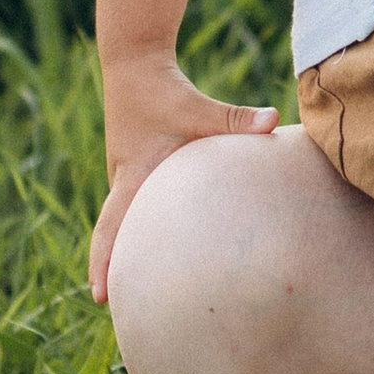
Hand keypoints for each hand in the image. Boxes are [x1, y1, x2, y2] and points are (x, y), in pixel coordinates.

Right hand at [91, 59, 279, 302]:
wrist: (134, 63)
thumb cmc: (163, 89)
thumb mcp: (197, 107)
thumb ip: (235, 119)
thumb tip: (273, 122)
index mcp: (132, 176)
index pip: (111, 228)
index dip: (103, 264)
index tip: (99, 299)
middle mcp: (123, 180)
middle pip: (113, 235)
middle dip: (113, 269)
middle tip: (118, 309)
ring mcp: (127, 175)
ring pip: (125, 221)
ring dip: (129, 249)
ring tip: (143, 287)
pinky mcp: (136, 168)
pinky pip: (138, 206)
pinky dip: (144, 227)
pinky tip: (167, 242)